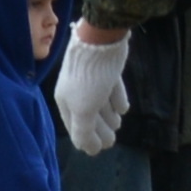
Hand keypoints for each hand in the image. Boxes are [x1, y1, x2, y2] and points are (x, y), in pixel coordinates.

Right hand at [55, 29, 131, 154]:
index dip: (86, 139)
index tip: (98, 150)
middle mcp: (77, 91)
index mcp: (66, 100)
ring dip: (108, 115)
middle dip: (99, 129)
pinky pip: (111, 88)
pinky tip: (123, 108)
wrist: (100, 40)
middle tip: (112, 141)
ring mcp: (92, 79)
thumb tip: (87, 150)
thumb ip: (84, 131)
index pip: (74, 126)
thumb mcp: (83, 109)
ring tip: (117, 123)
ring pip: (100, 102)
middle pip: (89, 115)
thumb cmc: (89, 78)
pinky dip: (117, 99)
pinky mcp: (107, 70)